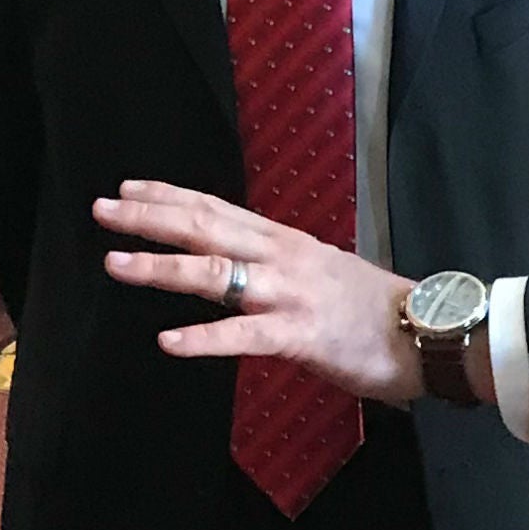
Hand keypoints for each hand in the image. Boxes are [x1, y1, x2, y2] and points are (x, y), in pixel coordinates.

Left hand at [95, 182, 425, 402]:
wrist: (427, 332)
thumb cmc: (371, 309)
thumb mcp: (317, 272)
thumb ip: (274, 266)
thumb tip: (235, 265)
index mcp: (283, 241)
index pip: (217, 207)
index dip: (170, 195)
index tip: (128, 187)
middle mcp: (281, 257)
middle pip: (205, 228)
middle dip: (149, 218)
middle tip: (101, 211)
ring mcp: (289, 294)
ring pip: (216, 274)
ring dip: (161, 268)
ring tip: (115, 265)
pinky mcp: (299, 334)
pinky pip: (243, 336)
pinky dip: (203, 338)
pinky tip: (168, 342)